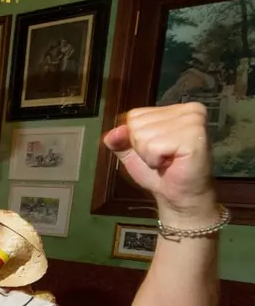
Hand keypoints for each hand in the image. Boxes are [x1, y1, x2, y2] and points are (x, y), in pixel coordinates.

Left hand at [103, 103, 215, 221]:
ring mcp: (193, 120)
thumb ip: (119, 140)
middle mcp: (186, 109)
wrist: (177, 196)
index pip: (134, 116)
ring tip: (168, 160)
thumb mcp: (132, 153)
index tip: (156, 150)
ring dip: (150, 155)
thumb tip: (112, 133)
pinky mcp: (194, 136)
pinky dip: (156, 160)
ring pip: (143, 136)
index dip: (136, 139)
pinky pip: (154, 146)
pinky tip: (172, 163)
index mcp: (173, 109)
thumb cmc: (158, 173)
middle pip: (137, 125)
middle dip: (143, 148)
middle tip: (163, 157)